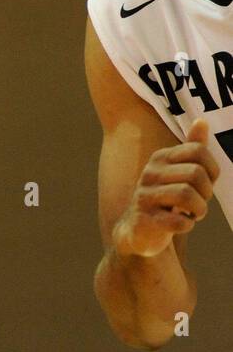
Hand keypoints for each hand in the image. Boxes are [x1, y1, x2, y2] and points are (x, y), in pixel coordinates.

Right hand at [114, 118, 220, 257]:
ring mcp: (144, 197)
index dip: (212, 169)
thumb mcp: (180, 172)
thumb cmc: (167, 199)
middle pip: (195, 173)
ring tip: (194, 214)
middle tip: (200, 201)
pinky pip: (179, 222)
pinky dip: (187, 225)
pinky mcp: (144, 220)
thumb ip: (192, 149)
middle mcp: (149, 174)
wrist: (140, 231)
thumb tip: (202, 121)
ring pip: (187, 196)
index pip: (197, 151)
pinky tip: (180, 225)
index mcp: (160, 158)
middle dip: (206, 192)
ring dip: (199, 209)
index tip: (206, 182)